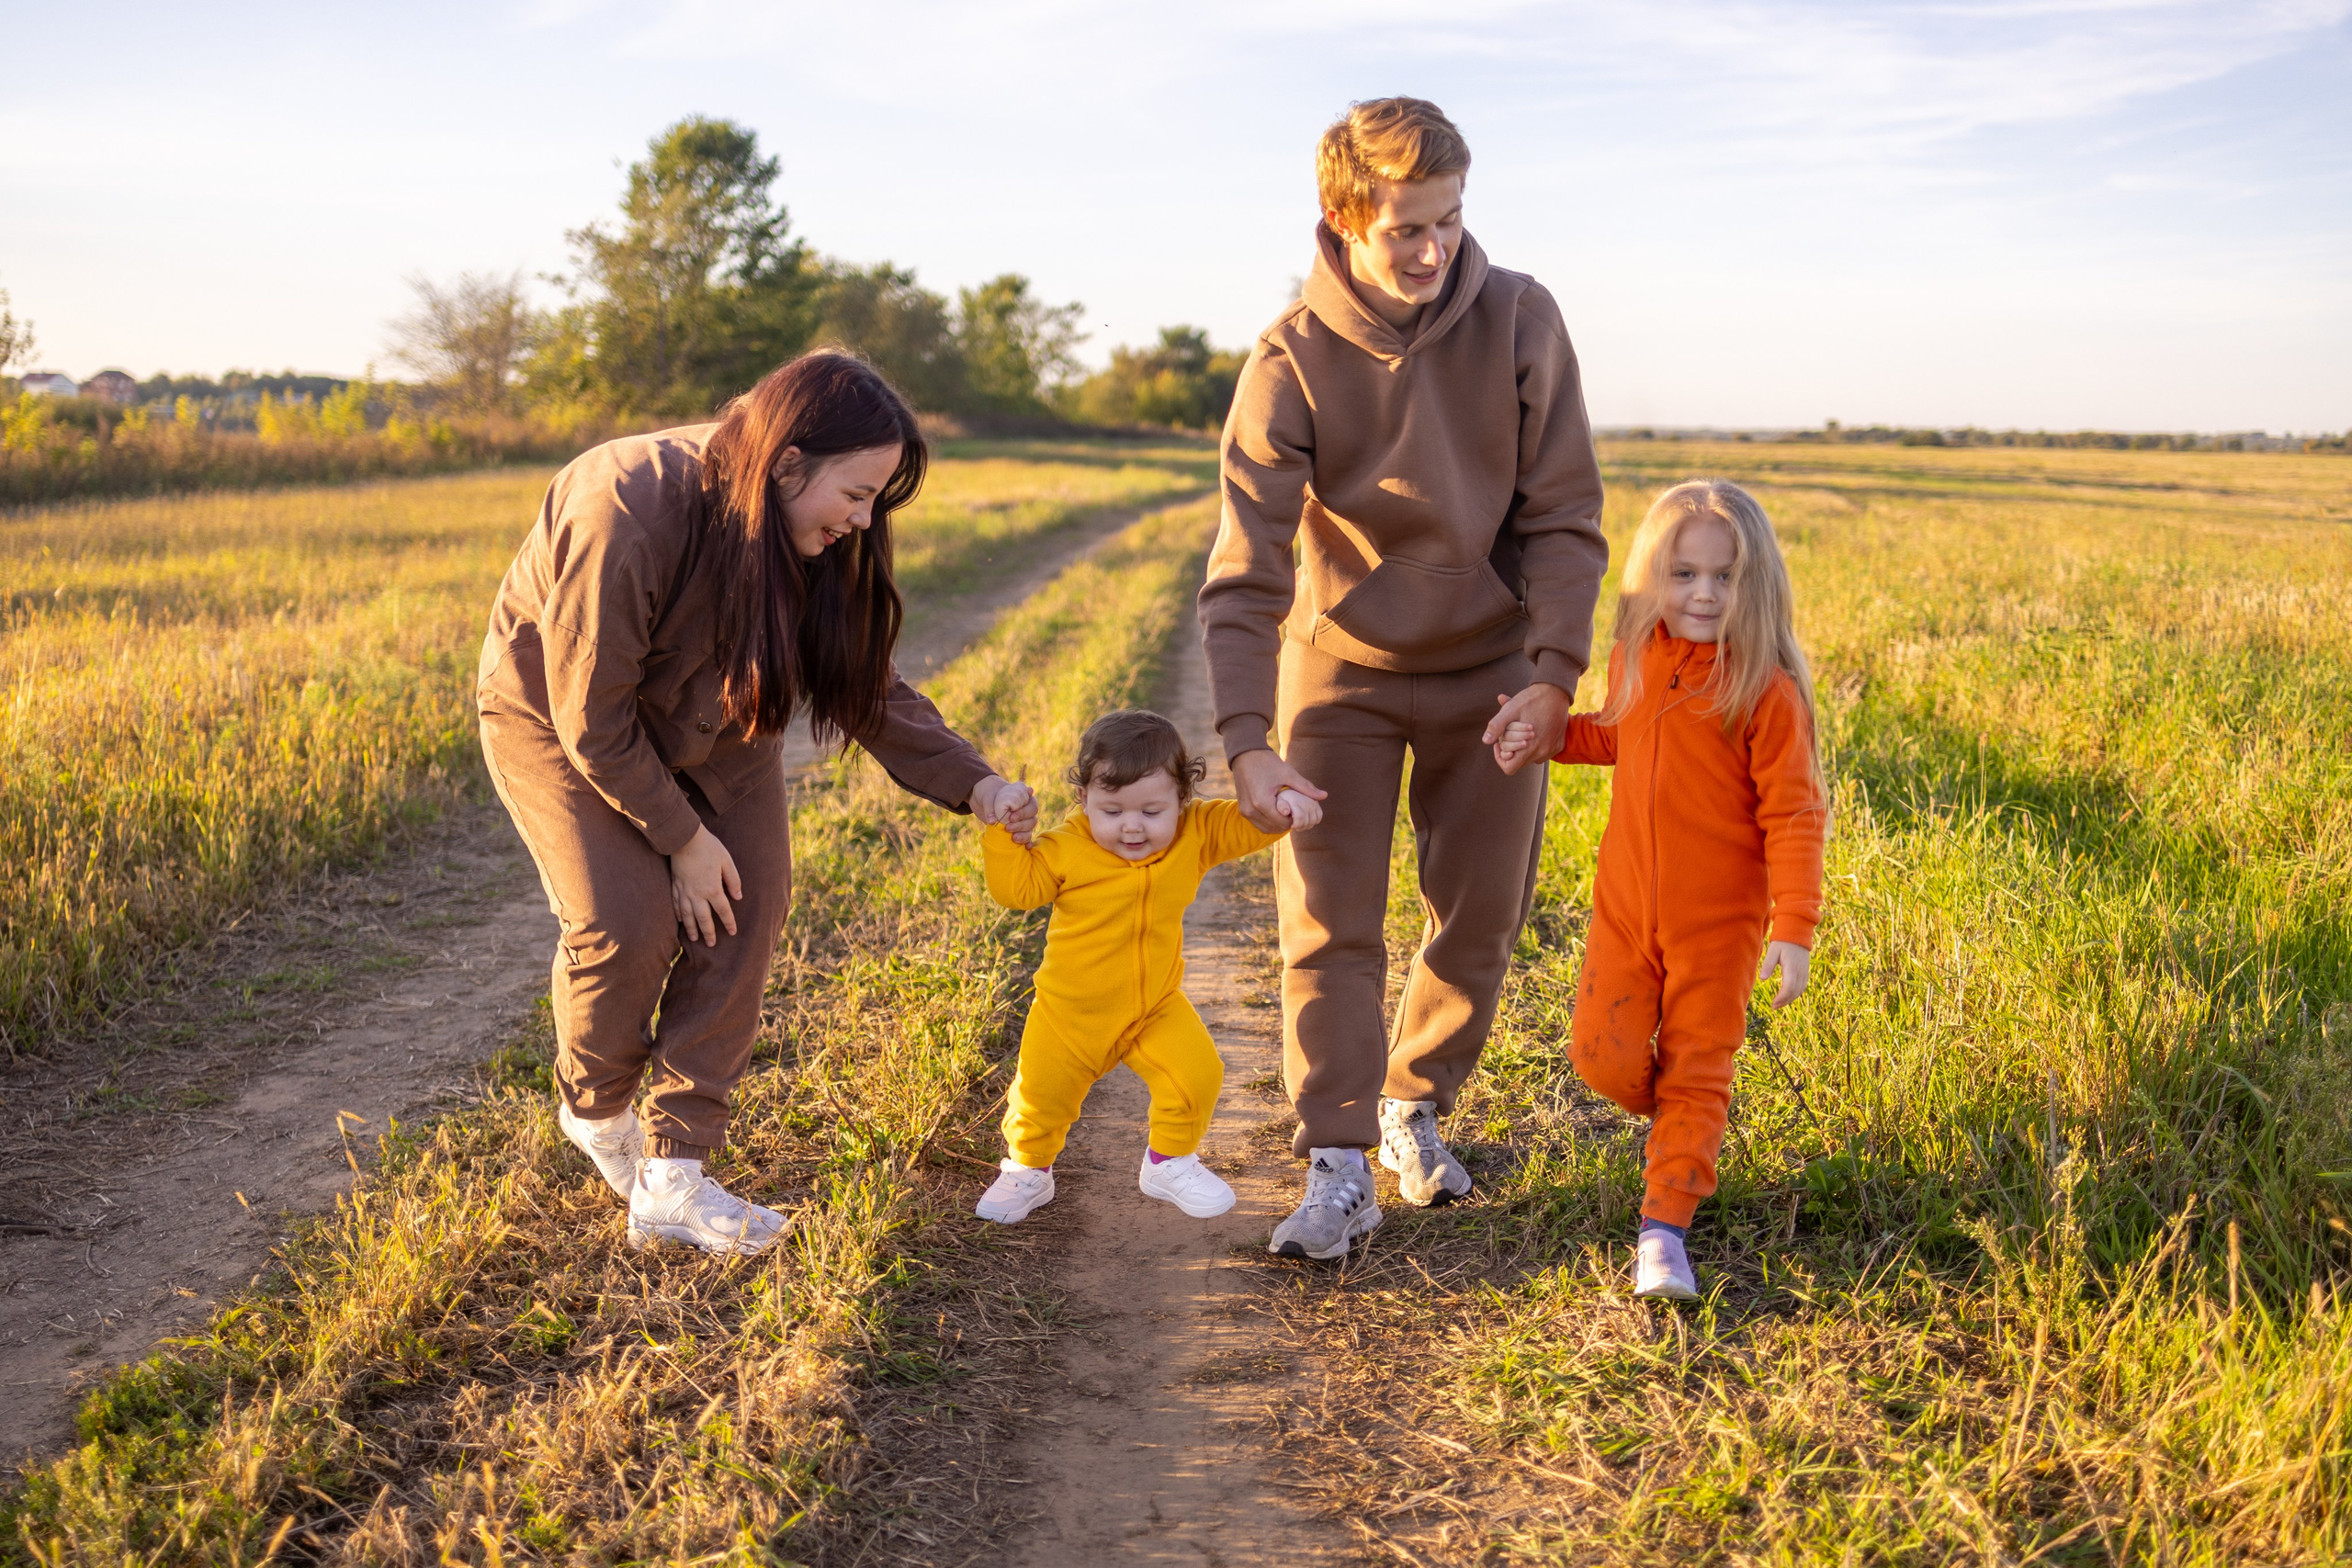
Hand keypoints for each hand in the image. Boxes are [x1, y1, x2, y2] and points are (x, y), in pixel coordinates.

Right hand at [670, 826, 741, 946]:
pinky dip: (678, 915)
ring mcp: (683, 891)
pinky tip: (680, 921)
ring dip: (691, 928)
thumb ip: (733, 881)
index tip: (733, 932)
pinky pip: (675, 904)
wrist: (684, 838)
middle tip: (711, 944)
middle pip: (703, 918)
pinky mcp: (674, 885)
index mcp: (712, 889)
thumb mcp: (727, 862)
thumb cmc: (709, 848)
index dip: (728, 922)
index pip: (723, 911)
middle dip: (708, 933)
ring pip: (687, 915)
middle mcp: (697, 894)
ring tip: (694, 939)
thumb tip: (738, 897)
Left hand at [970, 773, 1038, 844]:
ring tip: (1013, 838)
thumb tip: (992, 821)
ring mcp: (1024, 819)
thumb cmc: (990, 796)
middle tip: (1008, 827)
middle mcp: (1026, 808)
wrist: (987, 802)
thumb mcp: (987, 798)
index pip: (1031, 804)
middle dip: (1021, 824)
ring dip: (1023, 834)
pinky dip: (1027, 841)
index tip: (1012, 817)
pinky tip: (1026, 847)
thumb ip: (990, 808)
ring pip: (1030, 828)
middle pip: (1032, 817)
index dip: (1024, 812)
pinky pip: (1027, 836)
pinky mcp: (1020, 830)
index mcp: (1023, 796)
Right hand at [1232, 747, 1326, 833]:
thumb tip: (1324, 796)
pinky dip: (1269, 822)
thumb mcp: (1288, 773)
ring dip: (1278, 824)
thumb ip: (1305, 787)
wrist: (1245, 754)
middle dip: (1287, 823)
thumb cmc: (1267, 762)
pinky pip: (1258, 823)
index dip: (1295, 819)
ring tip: (1286, 811)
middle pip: (1275, 828)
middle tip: (1295, 811)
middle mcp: (1251, 811)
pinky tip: (1277, 811)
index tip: (1300, 809)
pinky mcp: (1242, 810)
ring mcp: (1245, 811)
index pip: (1283, 823)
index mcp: (1262, 803)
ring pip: (1266, 828)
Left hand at [1483, 683, 1571, 774]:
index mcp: (1529, 748)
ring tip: (1521, 730)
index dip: (1500, 758)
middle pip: (1520, 763)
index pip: (1509, 768)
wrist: (1556, 691)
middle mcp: (1542, 753)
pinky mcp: (1559, 745)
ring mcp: (1552, 749)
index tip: (1499, 743)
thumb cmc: (1531, 699)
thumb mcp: (1510, 710)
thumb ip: (1497, 726)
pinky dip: (1536, 745)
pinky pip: (1543, 752)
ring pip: (1531, 758)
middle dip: (1511, 751)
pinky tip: (1534, 731)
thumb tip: (1485, 741)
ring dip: (1523, 748)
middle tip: (1509, 734)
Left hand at [1759, 942, 1809, 1007]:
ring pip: (1800, 990)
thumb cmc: (1782, 943)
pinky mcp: (1805, 971)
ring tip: (1779, 1003)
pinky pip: (1802, 986)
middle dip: (1785, 1001)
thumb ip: (1768, 965)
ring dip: (1790, 999)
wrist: (1796, 934)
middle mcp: (1800, 971)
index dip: (1782, 998)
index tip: (1773, 1004)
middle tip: (1774, 1006)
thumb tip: (1763, 979)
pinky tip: (1788, 996)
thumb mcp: (1772, 951)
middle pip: (1795, 992)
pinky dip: (1796, 993)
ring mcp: (1804, 972)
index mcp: (1792, 967)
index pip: (1789, 987)